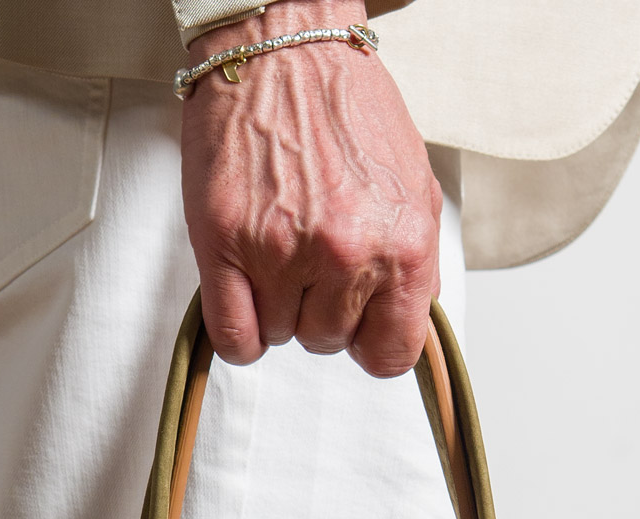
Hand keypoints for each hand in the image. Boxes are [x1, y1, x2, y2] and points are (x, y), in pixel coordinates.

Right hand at [179, 1, 443, 377]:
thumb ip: (413, 262)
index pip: (390, 354)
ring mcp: (282, 251)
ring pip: (280, 336)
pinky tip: (244, 292)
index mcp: (401, 243)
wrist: (282, 43)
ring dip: (276, 304)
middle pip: (328, 343)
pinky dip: (239, 330)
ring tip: (277, 242)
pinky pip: (234, 337)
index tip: (357, 321)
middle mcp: (346, 252)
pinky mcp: (226, 244)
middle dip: (318, 307)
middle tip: (310, 251)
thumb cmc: (342, 103)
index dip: (370, 341)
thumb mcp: (411, 185)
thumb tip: (402, 321)